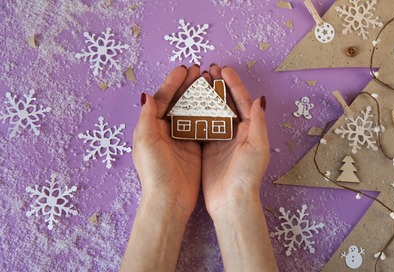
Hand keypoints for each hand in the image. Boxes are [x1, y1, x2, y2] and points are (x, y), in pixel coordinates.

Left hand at [132, 65, 201, 217]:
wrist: (169, 199)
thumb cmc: (154, 172)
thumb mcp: (145, 142)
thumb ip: (146, 118)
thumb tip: (146, 95)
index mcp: (150, 126)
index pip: (162, 98)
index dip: (172, 82)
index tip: (185, 68)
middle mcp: (165, 130)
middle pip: (177, 101)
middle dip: (187, 85)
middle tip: (199, 71)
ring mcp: (180, 138)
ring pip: (190, 110)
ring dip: (198, 96)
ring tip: (209, 82)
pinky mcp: (193, 147)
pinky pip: (200, 124)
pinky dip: (207, 112)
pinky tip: (216, 103)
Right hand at [201, 65, 269, 217]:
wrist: (231, 201)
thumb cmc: (247, 175)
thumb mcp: (257, 147)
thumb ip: (258, 122)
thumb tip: (260, 98)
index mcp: (250, 129)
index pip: (242, 100)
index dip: (234, 84)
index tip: (223, 69)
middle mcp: (236, 132)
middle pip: (227, 103)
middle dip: (218, 86)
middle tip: (208, 70)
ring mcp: (221, 139)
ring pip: (213, 111)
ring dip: (206, 96)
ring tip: (197, 82)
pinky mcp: (208, 148)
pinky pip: (202, 125)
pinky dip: (196, 113)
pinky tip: (188, 103)